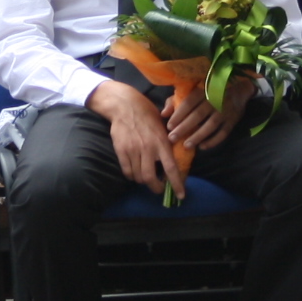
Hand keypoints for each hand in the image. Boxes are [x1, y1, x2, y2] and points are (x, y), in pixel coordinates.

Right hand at [89, 79, 182, 199]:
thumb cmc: (148, 114)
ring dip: (143, 181)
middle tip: (158, 188)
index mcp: (162, 142)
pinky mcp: (121, 150)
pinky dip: (131, 176)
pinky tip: (134, 173)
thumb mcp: (163, 127)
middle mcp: (148, 148)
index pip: (171, 168)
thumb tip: (174, 162)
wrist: (125, 105)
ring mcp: (133, 150)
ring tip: (146, 177)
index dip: (176, 184)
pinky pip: (127, 171)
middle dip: (155, 188)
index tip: (181, 195)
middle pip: (150, 178)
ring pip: (138, 176)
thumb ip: (167, 144)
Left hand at [167, 75, 251, 153]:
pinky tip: (202, 146)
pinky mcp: (233, 120)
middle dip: (184, 128)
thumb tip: (163, 114)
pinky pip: (223, 132)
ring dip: (198, 136)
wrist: (239, 87)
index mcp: (202, 90)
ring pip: (211, 125)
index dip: (178, 115)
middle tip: (172, 139)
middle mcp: (214, 100)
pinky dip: (213, 141)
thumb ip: (176, 100)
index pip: (189, 103)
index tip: (169, 126)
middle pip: (198, 115)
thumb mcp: (192, 89)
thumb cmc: (209, 89)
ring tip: (186, 145)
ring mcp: (224, 111)